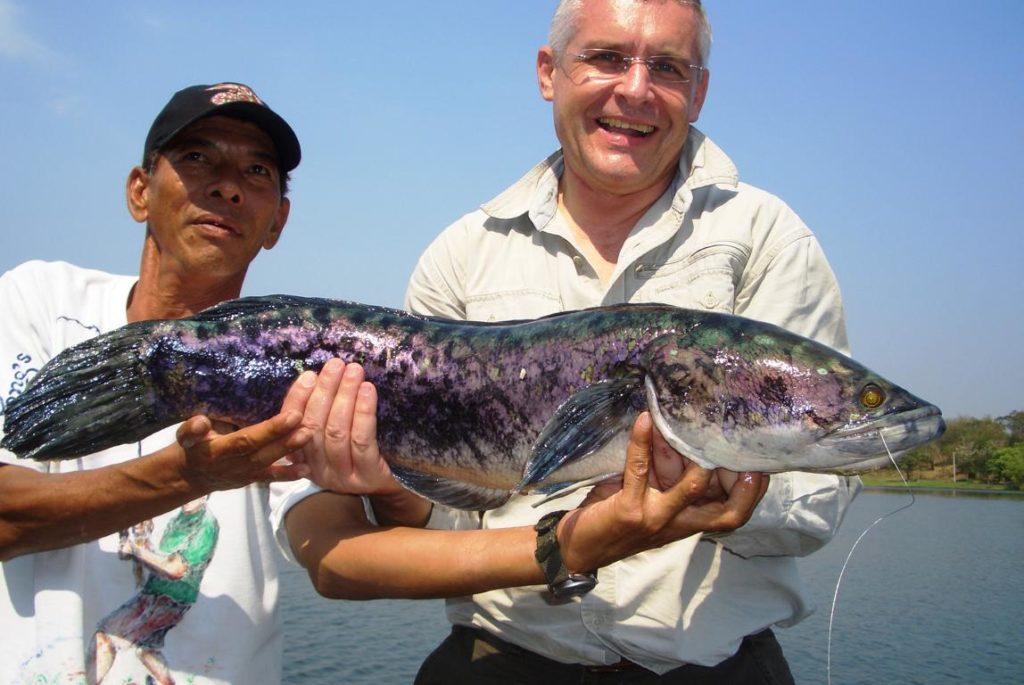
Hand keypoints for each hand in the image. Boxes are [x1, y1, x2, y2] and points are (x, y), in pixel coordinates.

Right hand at [174, 404, 312, 491]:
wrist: (188, 478)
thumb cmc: (190, 449)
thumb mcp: (184, 437)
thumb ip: (191, 430)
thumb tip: (201, 422)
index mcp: (219, 450)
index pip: (248, 439)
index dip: (270, 430)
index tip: (292, 415)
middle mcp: (235, 465)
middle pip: (263, 452)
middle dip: (286, 438)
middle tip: (307, 423)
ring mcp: (245, 474)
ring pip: (270, 463)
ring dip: (291, 451)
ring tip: (310, 436)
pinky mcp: (252, 479)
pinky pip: (271, 477)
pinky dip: (289, 475)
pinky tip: (307, 469)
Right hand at [280, 359, 402, 495]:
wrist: (397, 487)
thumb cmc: (366, 454)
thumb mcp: (339, 437)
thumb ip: (325, 415)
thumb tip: (320, 377)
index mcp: (303, 460)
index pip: (291, 426)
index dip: (298, 398)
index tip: (310, 374)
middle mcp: (318, 471)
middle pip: (313, 426)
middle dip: (325, 391)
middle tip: (336, 365)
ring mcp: (342, 477)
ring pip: (336, 432)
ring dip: (344, 396)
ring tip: (353, 372)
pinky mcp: (367, 477)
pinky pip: (362, 441)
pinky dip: (363, 412)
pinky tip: (368, 390)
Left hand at [558, 412, 768, 571]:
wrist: (578, 548)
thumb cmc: (616, 516)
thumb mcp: (652, 497)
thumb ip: (670, 474)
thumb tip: (681, 430)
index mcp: (689, 521)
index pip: (733, 513)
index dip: (753, 491)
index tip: (761, 461)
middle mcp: (679, 523)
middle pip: (728, 513)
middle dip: (745, 481)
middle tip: (745, 443)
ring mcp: (658, 518)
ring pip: (694, 487)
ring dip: (695, 451)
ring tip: (697, 422)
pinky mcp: (631, 509)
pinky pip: (640, 469)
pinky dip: (642, 441)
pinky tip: (644, 420)